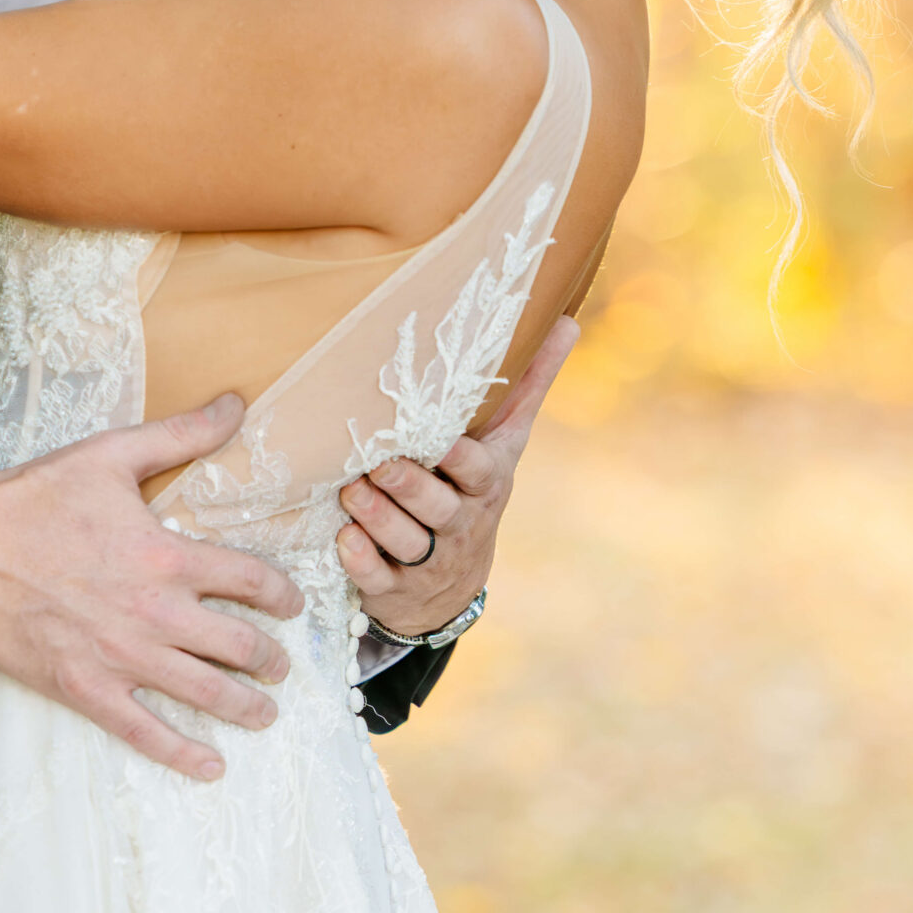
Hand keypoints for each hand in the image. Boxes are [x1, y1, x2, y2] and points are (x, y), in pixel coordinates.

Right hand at [0, 393, 302, 780]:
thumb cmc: (36, 497)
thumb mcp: (112, 453)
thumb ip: (181, 435)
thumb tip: (236, 404)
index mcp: (168, 556)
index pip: (251, 581)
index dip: (281, 596)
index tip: (290, 606)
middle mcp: (156, 613)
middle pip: (238, 645)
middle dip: (270, 659)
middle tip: (281, 667)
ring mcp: (123, 658)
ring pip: (204, 693)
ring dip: (244, 707)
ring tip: (264, 714)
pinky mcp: (86, 689)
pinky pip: (145, 732)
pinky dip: (182, 754)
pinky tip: (209, 765)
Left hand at [335, 318, 578, 639]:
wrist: (452, 584)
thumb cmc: (472, 490)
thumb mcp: (505, 444)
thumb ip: (528, 387)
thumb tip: (568, 322)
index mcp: (484, 485)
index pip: (477, 471)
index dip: (458, 458)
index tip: (439, 440)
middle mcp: (459, 525)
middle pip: (437, 508)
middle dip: (407, 486)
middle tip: (377, 463)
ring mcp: (427, 561)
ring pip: (404, 542)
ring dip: (376, 516)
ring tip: (351, 489)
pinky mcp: (394, 590)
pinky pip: (375, 577)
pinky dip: (358, 559)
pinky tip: (344, 536)